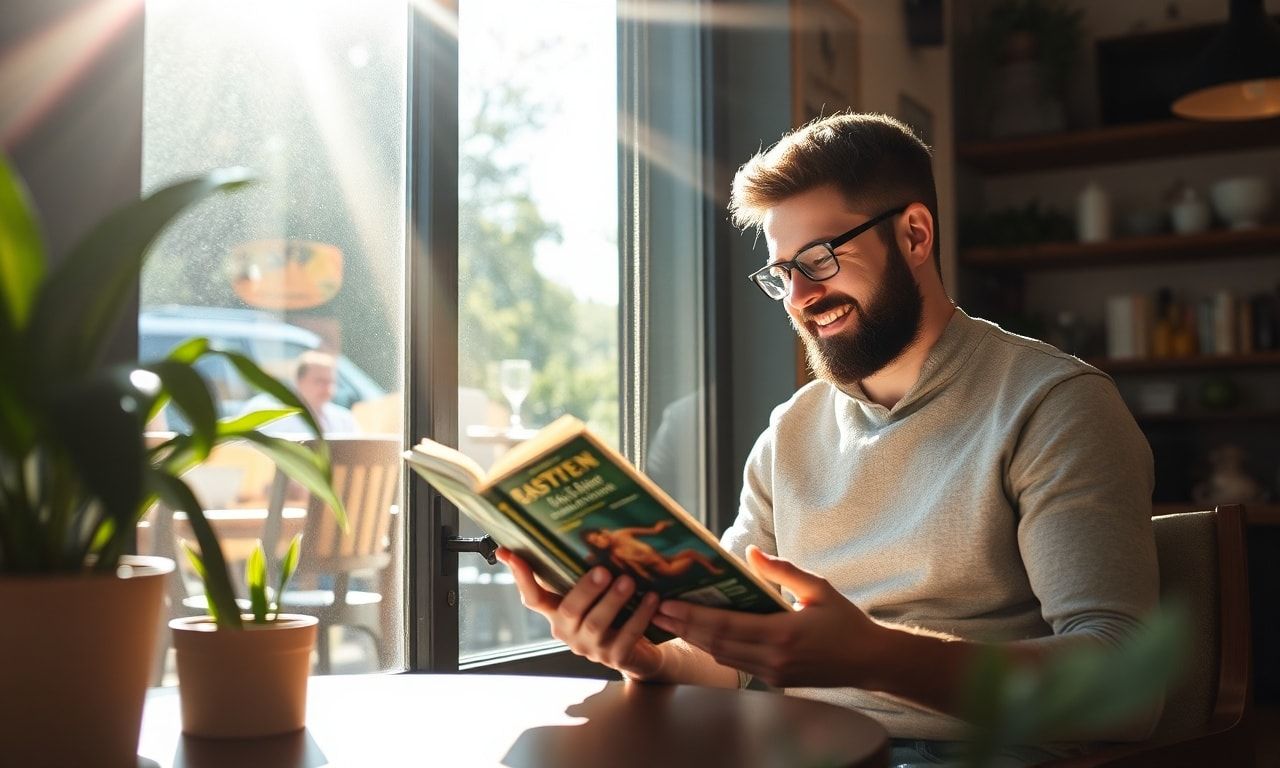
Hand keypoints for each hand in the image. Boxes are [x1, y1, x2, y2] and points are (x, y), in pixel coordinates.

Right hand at [495, 547, 665, 679]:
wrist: (641, 650)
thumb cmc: (614, 614)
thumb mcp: (596, 593)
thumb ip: (584, 573)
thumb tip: (581, 536)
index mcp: (557, 614)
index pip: (532, 597)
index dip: (520, 577)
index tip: (507, 551)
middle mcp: (568, 632)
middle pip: (569, 611)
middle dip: (585, 590)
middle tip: (603, 570)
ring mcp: (590, 648)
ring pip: (596, 625)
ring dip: (613, 601)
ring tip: (629, 582)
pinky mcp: (614, 658)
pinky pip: (626, 637)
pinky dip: (639, 616)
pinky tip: (652, 599)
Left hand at [650, 545, 890, 688]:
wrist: (869, 661)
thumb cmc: (846, 622)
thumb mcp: (819, 588)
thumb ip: (783, 571)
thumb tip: (749, 551)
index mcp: (783, 633)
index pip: (727, 625)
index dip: (694, 616)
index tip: (669, 603)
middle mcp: (773, 658)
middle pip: (717, 643)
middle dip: (684, 627)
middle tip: (655, 612)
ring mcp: (773, 673)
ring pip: (722, 657)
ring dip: (694, 640)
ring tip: (669, 623)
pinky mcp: (775, 679)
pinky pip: (736, 664)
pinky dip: (714, 649)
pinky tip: (699, 636)